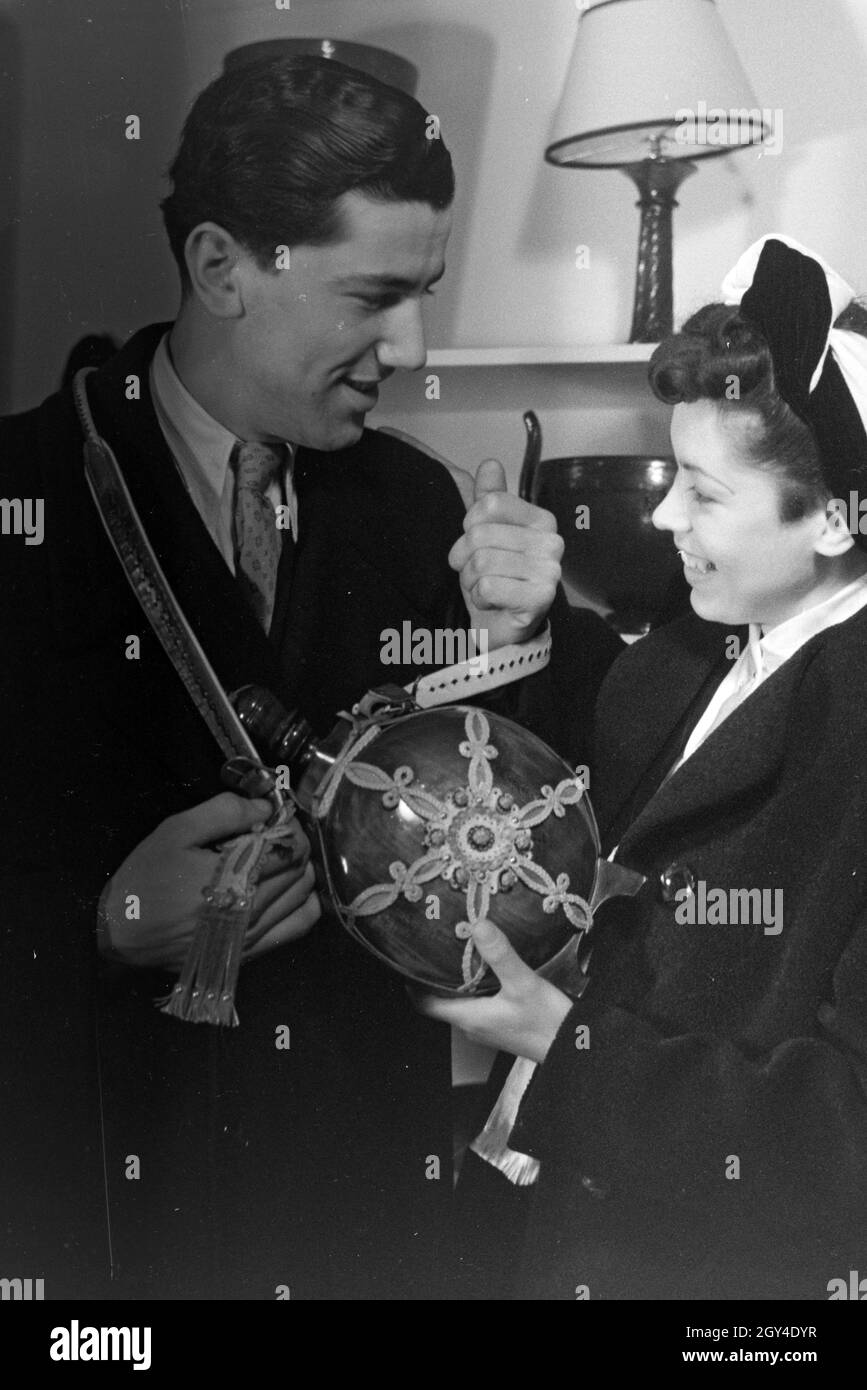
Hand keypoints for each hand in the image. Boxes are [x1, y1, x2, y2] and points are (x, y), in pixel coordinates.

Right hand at [98, 792, 319, 970]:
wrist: (120, 932)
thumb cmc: (146, 877)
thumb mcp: (175, 831)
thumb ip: (224, 812)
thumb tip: (266, 807)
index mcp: (235, 876)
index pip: (291, 848)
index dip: (290, 828)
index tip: (276, 819)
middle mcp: (251, 908)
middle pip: (300, 872)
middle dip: (294, 848)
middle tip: (274, 837)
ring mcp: (253, 935)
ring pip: (304, 898)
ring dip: (299, 874)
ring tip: (277, 863)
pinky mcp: (249, 953)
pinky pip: (297, 927)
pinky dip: (302, 905)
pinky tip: (287, 893)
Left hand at [418, 919, 572, 1062]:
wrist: (574, 1050)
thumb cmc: (547, 1022)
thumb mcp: (524, 983)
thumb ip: (500, 955)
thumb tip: (477, 925)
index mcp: (469, 1017)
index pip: (425, 1004)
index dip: (413, 984)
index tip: (408, 960)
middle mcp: (472, 1026)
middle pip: (441, 1002)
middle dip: (434, 978)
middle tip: (432, 948)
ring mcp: (487, 1029)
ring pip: (460, 1003)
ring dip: (454, 983)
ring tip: (456, 953)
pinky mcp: (502, 1027)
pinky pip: (477, 1006)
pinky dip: (473, 989)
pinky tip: (486, 971)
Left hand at [449, 459, 562, 650]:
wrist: (501, 627)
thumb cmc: (494, 579)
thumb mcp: (485, 534)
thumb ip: (488, 499)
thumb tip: (490, 463)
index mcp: (541, 520)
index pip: (489, 504)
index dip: (469, 525)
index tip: (475, 544)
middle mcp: (552, 542)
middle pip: (480, 534)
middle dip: (465, 557)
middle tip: (474, 572)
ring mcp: (550, 571)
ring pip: (482, 561)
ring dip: (470, 580)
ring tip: (482, 587)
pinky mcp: (540, 598)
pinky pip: (487, 586)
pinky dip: (480, 597)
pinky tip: (492, 602)